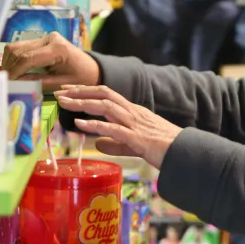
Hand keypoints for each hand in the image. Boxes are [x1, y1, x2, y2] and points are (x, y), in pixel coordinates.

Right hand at [1, 32, 100, 90]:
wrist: (91, 68)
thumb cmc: (80, 78)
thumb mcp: (60, 85)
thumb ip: (37, 83)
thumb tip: (15, 83)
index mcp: (57, 49)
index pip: (27, 58)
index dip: (14, 72)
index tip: (7, 84)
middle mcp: (49, 39)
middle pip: (18, 50)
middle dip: (9, 67)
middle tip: (6, 82)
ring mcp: (44, 37)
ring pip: (15, 47)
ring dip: (9, 62)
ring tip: (10, 77)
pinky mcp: (41, 40)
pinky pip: (20, 47)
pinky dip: (14, 59)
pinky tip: (15, 71)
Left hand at [54, 85, 181, 169]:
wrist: (186, 154)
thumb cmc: (165, 148)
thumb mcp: (135, 144)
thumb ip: (115, 143)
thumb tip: (97, 144)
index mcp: (133, 112)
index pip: (106, 94)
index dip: (86, 90)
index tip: (68, 90)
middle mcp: (132, 112)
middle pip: (103, 93)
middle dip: (80, 91)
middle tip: (58, 91)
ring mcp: (134, 123)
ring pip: (105, 106)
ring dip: (82, 103)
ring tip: (64, 102)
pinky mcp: (136, 137)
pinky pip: (113, 128)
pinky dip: (94, 125)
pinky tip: (80, 124)